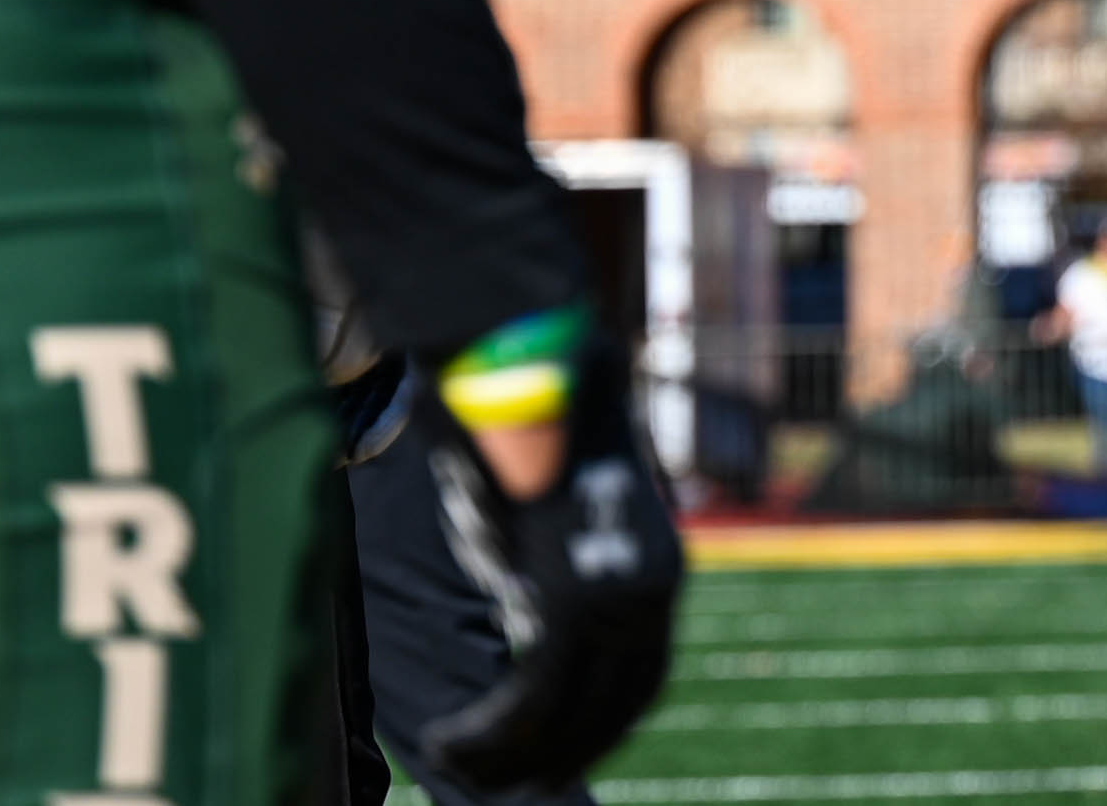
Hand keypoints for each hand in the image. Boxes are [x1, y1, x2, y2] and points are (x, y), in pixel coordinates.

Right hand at [420, 333, 685, 787]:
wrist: (528, 345)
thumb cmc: (529, 410)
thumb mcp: (549, 504)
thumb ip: (549, 560)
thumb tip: (524, 602)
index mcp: (655, 565)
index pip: (639, 680)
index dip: (597, 728)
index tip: (556, 757)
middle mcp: (651, 587)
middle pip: (611, 709)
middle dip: (555, 755)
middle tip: (504, 784)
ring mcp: (616, 592)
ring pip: (566, 712)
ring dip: (507, 754)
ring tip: (452, 761)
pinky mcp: (571, 591)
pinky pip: (530, 693)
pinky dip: (490, 731)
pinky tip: (451, 742)